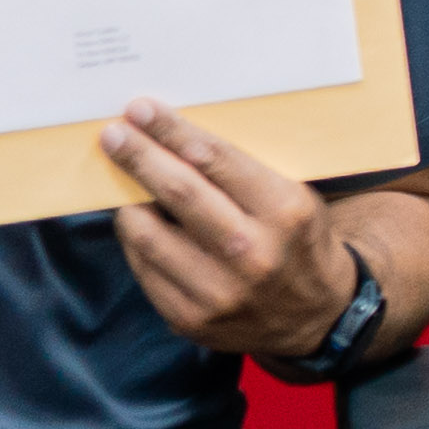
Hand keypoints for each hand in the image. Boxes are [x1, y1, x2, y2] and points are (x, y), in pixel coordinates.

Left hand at [96, 103, 352, 358]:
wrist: (314, 316)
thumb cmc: (298, 242)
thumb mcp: (294, 199)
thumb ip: (243, 174)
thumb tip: (174, 140)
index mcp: (285, 212)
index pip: (216, 159)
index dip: (172, 131)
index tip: (141, 110)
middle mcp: (252, 253)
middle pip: (179, 191)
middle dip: (140, 156)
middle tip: (114, 134)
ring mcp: (218, 292)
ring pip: (148, 234)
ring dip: (129, 202)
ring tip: (124, 184)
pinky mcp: (190, 319)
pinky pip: (144, 268)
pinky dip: (137, 241)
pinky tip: (140, 225)